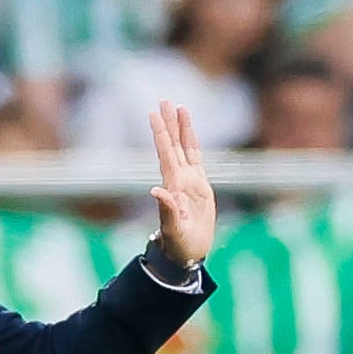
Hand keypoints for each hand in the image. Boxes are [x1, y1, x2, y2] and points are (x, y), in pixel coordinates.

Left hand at [148, 101, 215, 267]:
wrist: (187, 252)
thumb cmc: (178, 243)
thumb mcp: (173, 228)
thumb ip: (167, 209)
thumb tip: (156, 190)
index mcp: (172, 186)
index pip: (165, 153)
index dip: (160, 134)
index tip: (153, 115)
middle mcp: (178, 179)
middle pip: (173, 144)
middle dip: (168, 123)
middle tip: (163, 100)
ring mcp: (189, 181)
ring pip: (185, 148)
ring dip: (181, 128)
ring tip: (179, 107)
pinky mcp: (200, 186)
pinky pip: (196, 158)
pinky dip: (193, 143)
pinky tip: (189, 131)